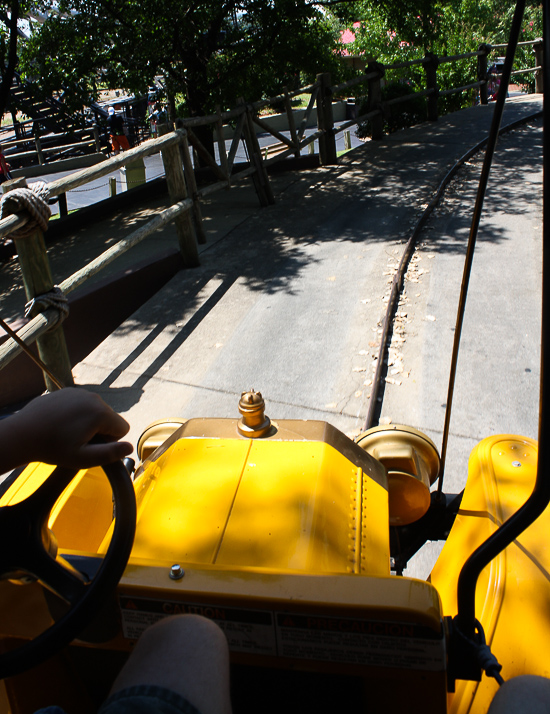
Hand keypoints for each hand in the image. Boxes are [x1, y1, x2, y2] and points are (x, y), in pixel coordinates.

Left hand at [0, 388, 131, 470]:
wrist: (22, 433)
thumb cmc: (52, 448)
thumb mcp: (82, 458)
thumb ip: (109, 454)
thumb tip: (130, 448)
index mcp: (100, 414)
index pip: (123, 428)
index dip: (111, 441)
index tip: (92, 446)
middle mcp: (94, 398)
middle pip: (110, 418)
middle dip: (100, 431)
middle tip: (78, 441)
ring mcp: (80, 392)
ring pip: (96, 411)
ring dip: (89, 422)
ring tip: (68, 432)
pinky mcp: (68, 391)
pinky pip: (83, 404)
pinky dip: (77, 413)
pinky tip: (62, 423)